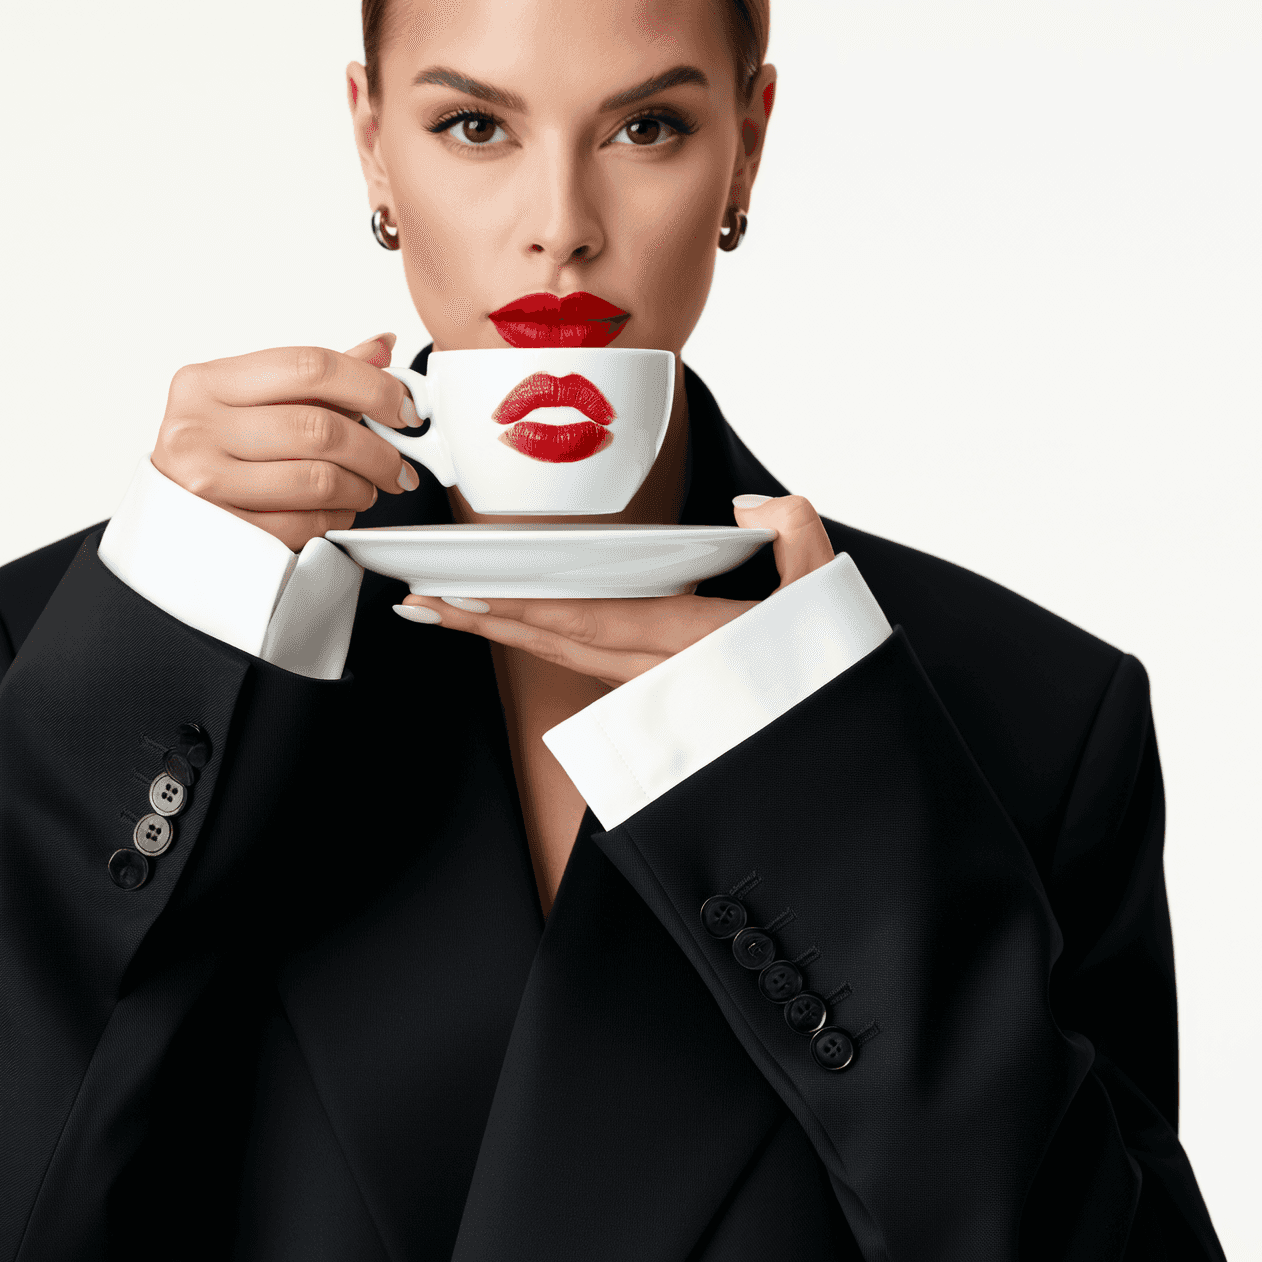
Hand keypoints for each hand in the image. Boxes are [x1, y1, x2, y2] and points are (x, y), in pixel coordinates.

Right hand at [151, 332, 424, 553]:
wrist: (167, 520)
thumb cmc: (214, 451)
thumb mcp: (253, 402)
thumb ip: (314, 377)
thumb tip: (380, 349)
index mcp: (208, 382)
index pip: (309, 366)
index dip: (371, 387)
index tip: (402, 410)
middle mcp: (197, 427)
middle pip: (318, 428)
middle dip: (377, 451)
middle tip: (397, 465)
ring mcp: (205, 482)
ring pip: (317, 480)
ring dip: (360, 489)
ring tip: (366, 488)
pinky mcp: (223, 533)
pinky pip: (303, 524)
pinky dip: (335, 519)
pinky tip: (338, 511)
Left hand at [397, 493, 834, 685]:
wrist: (841, 755)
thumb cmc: (831, 672)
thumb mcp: (828, 592)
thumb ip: (793, 533)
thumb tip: (749, 506)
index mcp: (698, 647)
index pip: (594, 621)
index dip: (525, 609)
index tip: (468, 593)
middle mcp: (666, 678)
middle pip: (559, 646)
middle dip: (487, 624)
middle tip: (420, 603)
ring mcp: (659, 695)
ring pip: (567, 660)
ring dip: (505, 635)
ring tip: (444, 612)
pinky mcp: (660, 699)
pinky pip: (588, 668)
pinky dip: (545, 645)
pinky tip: (515, 626)